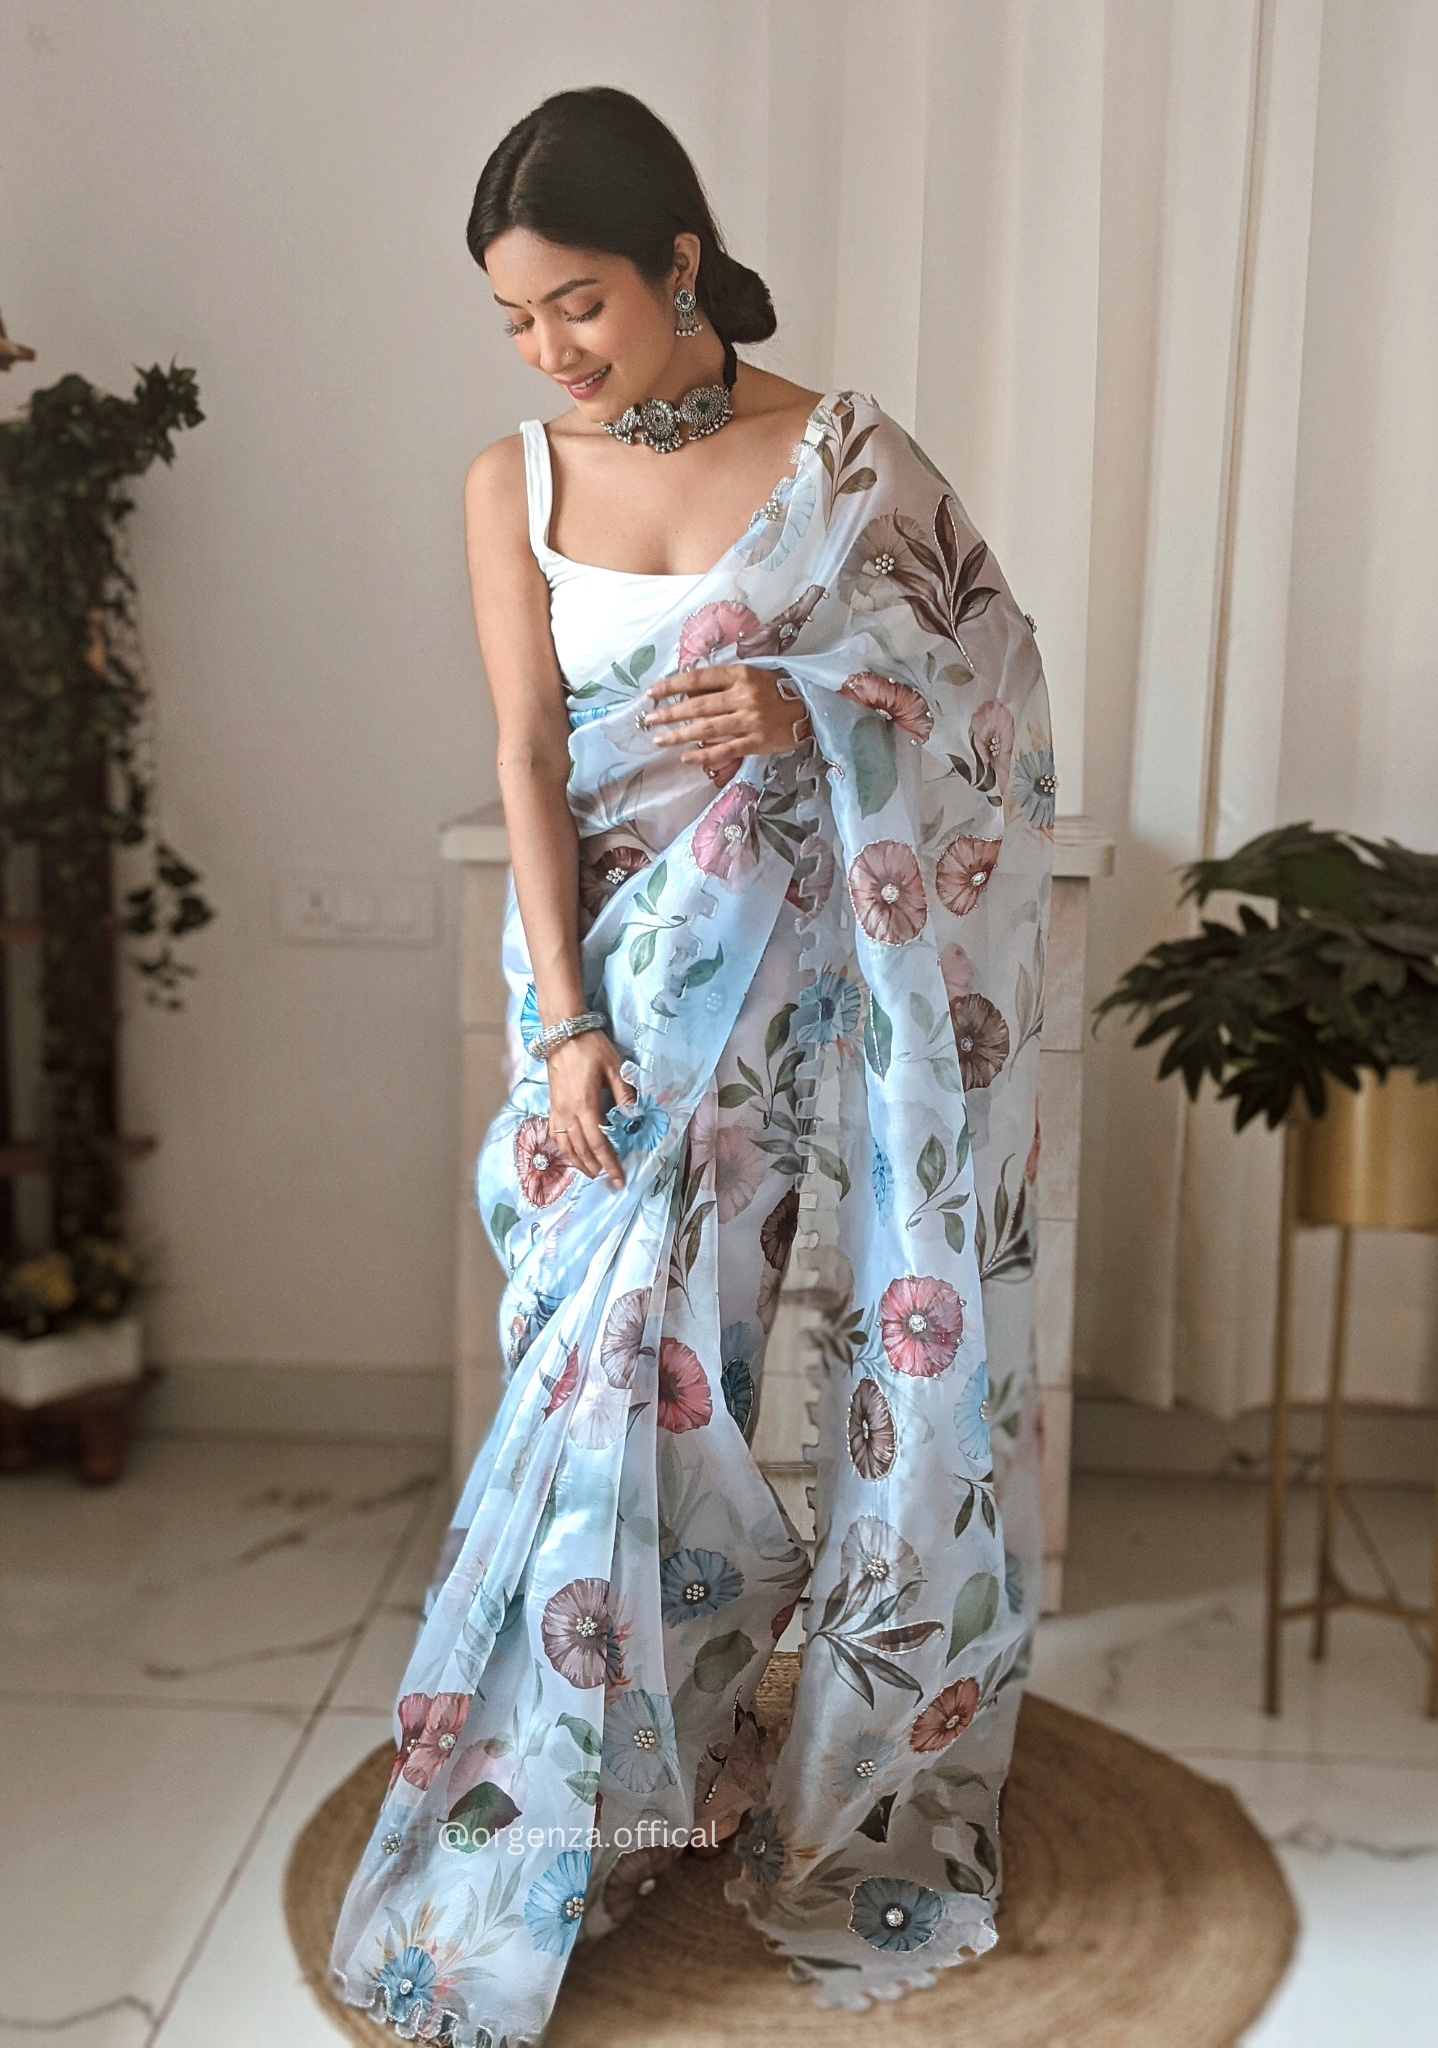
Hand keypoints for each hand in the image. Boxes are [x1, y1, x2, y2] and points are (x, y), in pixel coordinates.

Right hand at [545, 1030, 634, 1190]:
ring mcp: (557, 1109)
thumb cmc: (591, 1047)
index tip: (619, 1179)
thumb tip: (633, 1117)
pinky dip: (564, 1149)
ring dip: (578, 1163)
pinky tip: (571, 1154)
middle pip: (581, 1149)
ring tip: (591, 1173)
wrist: (563, 1033)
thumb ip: (624, 1094)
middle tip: (608, 1181)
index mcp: (585, 1105)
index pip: (598, 1143)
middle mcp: (567, 1112)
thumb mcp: (615, 1067)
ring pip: (565, 1145)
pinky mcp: (552, 1105)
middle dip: (595, 1168)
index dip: (609, 1163)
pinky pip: (555, 1134)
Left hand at [642, 664, 811, 780]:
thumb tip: (688, 693)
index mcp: (740, 675)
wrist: (811, 709)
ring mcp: (750, 720)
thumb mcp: (751, 676)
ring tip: (659, 739)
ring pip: (707, 728)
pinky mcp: (757, 742)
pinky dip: (704, 754)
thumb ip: (722, 684)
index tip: (652, 693)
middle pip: (698, 706)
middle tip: (648, 720)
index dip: (672, 685)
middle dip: (670, 713)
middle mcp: (743, 696)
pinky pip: (725, 749)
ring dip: (680, 734)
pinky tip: (686, 757)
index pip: (698, 679)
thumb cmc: (777, 690)